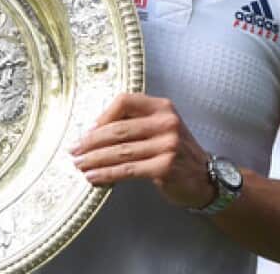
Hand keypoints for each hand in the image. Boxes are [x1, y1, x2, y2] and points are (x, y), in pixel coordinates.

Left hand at [70, 93, 215, 209]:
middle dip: (90, 141)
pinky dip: (106, 174)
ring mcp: (167, 145)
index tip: (88, 130)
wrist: (206, 178)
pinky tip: (93, 177)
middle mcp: (166, 122)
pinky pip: (127, 170)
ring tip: (79, 165)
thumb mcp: (162, 129)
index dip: (103, 115)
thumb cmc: (177, 153)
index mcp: (163, 107)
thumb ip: (136, 124)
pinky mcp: (165, 167)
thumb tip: (94, 132)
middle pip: (118, 129)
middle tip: (74, 150)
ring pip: (119, 151)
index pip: (125, 101)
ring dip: (94, 159)